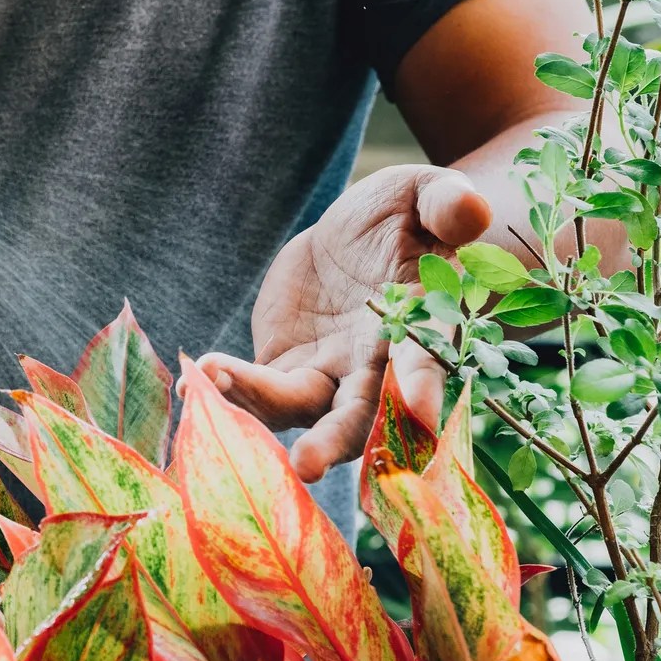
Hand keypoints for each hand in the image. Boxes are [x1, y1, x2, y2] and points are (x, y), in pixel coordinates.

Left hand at [194, 164, 491, 481]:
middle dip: (334, 442)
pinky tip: (189, 383)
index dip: (423, 387)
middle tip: (305, 465)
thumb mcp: (422, 196)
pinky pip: (257, 392)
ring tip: (207, 385)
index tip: (418, 412)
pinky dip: (228, 389)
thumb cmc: (403, 216)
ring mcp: (327, 376)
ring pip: (296, 409)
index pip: (426, 363)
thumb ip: (445, 203)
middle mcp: (376, 370)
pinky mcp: (286, 371)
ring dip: (256, 407)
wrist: (357, 237)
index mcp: (421, 330)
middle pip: (359, 417)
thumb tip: (470, 209)